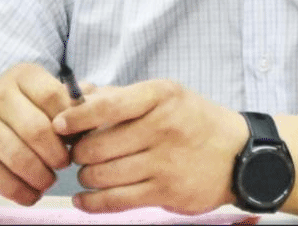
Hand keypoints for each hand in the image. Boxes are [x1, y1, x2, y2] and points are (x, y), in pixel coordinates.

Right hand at [0, 63, 77, 204]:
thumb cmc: (16, 117)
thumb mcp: (41, 99)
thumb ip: (71, 100)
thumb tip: (98, 104)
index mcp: (21, 75)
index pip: (55, 96)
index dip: (72, 122)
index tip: (77, 138)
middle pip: (39, 130)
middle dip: (58, 154)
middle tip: (64, 163)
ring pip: (22, 159)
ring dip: (43, 177)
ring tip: (48, 179)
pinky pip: (5, 181)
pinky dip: (25, 193)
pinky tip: (32, 191)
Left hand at [52, 80, 248, 214]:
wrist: (238, 153)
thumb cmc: (192, 120)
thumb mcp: (164, 95)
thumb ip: (120, 96)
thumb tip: (75, 98)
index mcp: (160, 96)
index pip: (107, 105)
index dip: (76, 117)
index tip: (59, 124)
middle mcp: (162, 126)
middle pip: (98, 145)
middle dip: (79, 152)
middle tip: (77, 153)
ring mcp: (165, 161)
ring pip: (103, 174)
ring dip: (86, 176)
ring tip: (87, 173)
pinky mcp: (166, 191)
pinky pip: (116, 200)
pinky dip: (92, 202)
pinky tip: (84, 198)